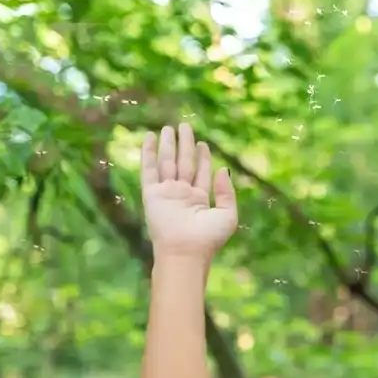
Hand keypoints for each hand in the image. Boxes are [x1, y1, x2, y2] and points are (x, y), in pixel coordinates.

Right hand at [141, 124, 237, 259]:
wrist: (185, 252)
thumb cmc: (208, 238)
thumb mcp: (228, 214)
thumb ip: (227, 192)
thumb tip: (224, 169)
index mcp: (200, 200)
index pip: (201, 173)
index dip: (203, 157)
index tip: (203, 143)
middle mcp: (182, 195)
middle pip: (183, 163)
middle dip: (185, 145)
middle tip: (185, 125)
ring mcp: (166, 194)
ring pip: (167, 163)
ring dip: (168, 145)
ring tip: (169, 127)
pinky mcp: (152, 194)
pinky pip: (149, 170)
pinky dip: (149, 153)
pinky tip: (150, 138)